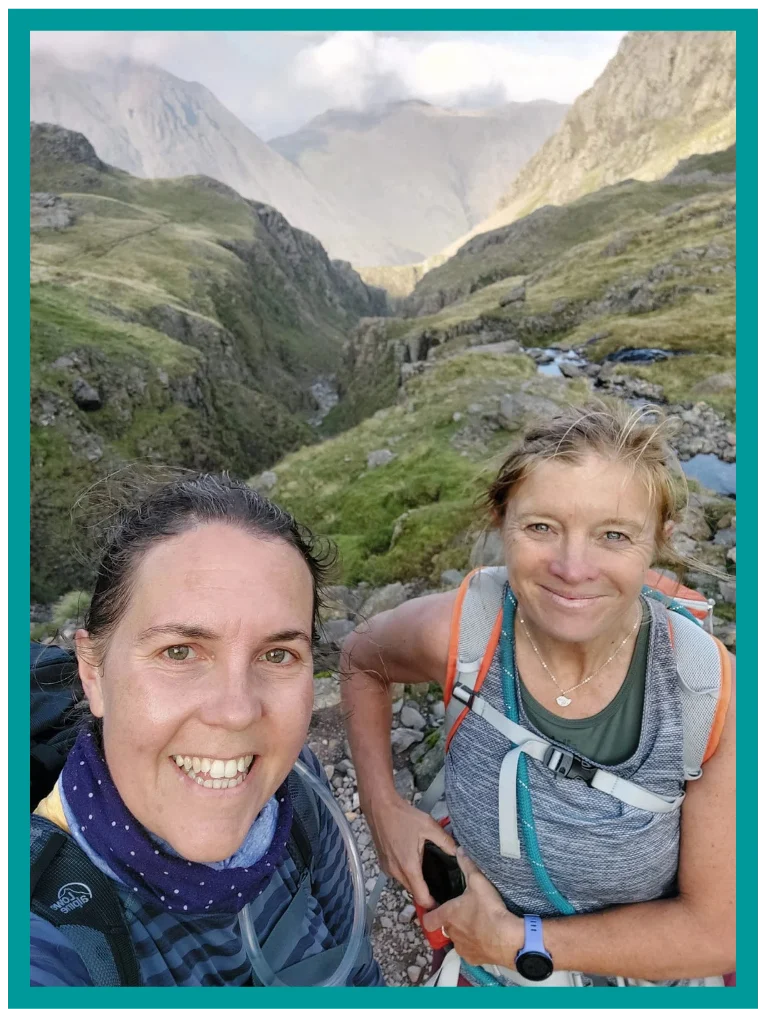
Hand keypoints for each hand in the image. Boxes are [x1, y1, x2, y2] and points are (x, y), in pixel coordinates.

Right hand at [364, 793, 456, 908]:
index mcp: (409, 866)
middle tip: (440, 883)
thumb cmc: (403, 816)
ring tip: (427, 869)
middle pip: (413, 892)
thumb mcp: (429, 826)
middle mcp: (396, 872)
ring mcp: (387, 868)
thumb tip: (459, 852)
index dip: (433, 904)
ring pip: (405, 884)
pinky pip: (397, 875)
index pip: (421, 898)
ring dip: (415, 881)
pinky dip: (406, 873)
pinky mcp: (382, 863)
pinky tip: (413, 859)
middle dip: (426, 892)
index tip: (444, 902)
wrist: (379, 806)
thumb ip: (445, 841)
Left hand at [422, 848, 522, 966]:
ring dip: (464, 934)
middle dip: (453, 921)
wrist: (508, 939)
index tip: (434, 910)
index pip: (428, 919)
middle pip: (446, 927)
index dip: (429, 914)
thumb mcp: (478, 882)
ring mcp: (463, 948)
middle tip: (466, 912)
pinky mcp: (474, 959)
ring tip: (478, 924)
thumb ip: (467, 865)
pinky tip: (486, 937)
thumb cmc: (489, 910)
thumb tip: (459, 850)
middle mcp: (452, 934)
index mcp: (448, 916)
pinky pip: (470, 951)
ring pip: (459, 940)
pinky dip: (476, 945)